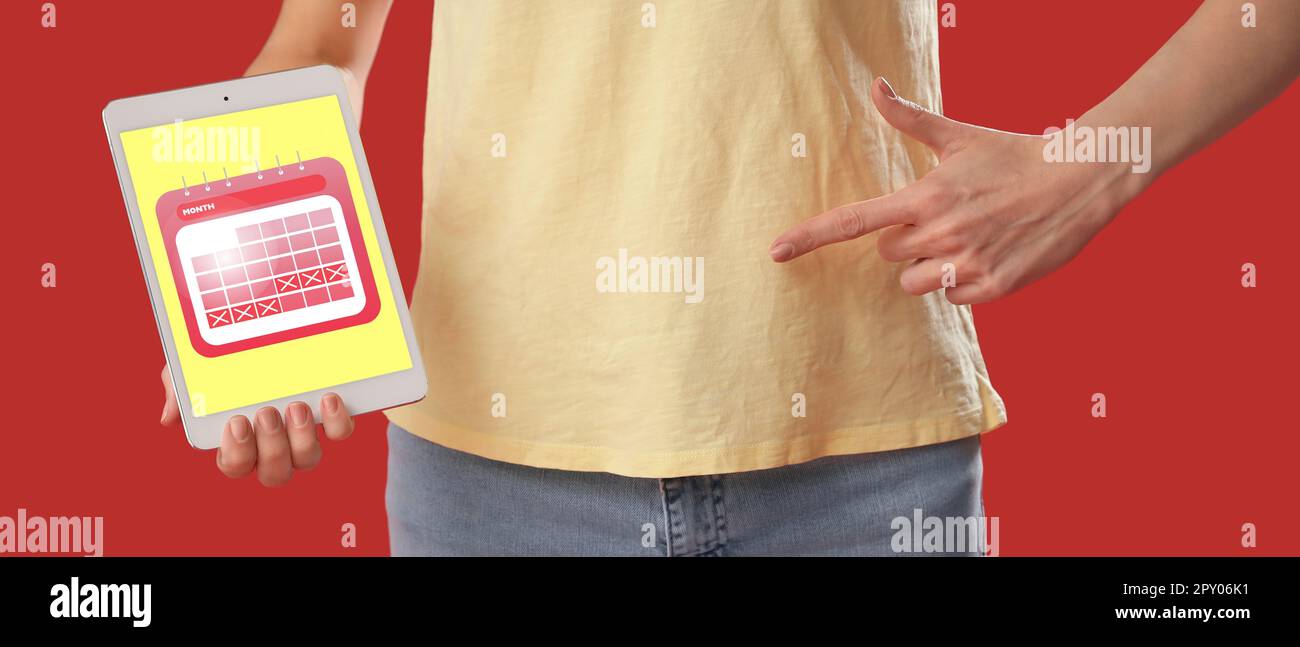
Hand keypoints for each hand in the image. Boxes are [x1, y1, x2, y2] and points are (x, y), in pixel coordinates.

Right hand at [159, 365, 354, 485]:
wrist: (264, 328)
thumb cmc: (224, 364)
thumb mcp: (195, 371)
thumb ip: (180, 392)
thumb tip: (170, 418)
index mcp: (238, 443)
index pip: (235, 466)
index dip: (236, 453)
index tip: (236, 422)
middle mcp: (273, 447)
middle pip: (274, 473)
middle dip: (271, 447)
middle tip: (266, 413)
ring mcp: (304, 435)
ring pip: (308, 460)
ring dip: (302, 439)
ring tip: (295, 406)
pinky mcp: (331, 417)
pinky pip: (341, 434)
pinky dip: (338, 423)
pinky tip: (328, 399)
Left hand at [769, 76, 1142, 303]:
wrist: (1080, 181)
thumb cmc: (1012, 155)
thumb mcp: (959, 136)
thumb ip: (910, 118)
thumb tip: (874, 86)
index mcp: (924, 196)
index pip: (854, 220)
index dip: (811, 236)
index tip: (776, 250)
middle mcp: (939, 233)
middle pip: (887, 255)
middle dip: (907, 241)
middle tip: (947, 217)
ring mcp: (966, 264)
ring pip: (914, 283)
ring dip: (929, 267)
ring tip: (968, 237)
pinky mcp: (993, 288)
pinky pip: (951, 297)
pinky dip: (964, 283)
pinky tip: (990, 254)